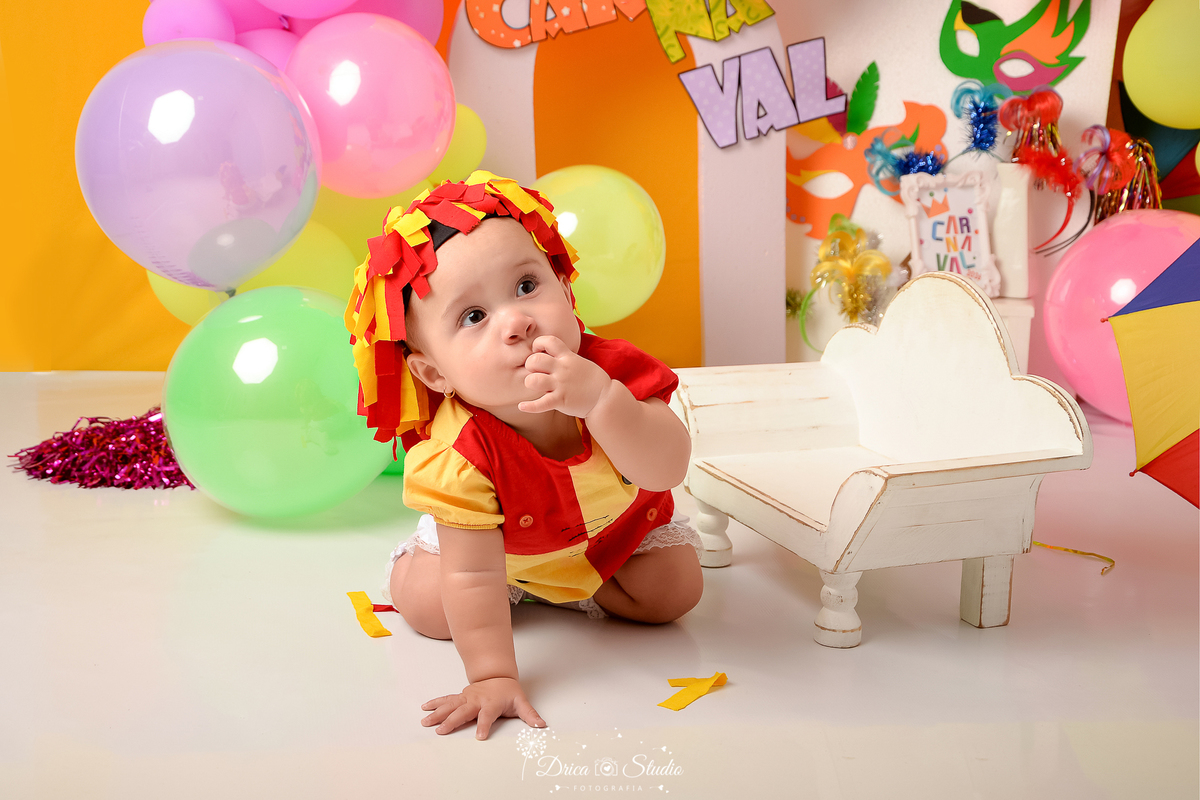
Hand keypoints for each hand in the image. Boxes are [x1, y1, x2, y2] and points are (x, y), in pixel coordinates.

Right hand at [421, 676, 545, 739]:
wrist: (498, 675)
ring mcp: (466, 698)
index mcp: (491, 703)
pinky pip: (446, 700)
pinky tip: (425, 709)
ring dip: (438, 714)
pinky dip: (435, 703)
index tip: (480, 736)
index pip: (487, 716)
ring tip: (426, 722)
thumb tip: (541, 725)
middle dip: (452, 721)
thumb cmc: (508, 691)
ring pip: (450, 706)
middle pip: (463, 712)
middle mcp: (476, 700)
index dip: (484, 725)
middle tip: (442, 731)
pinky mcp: (460, 697)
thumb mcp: (521, 702)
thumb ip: (530, 715)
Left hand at [519, 335, 611, 416]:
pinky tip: (523, 406)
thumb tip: (551, 350)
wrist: (604, 398)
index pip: (549, 341)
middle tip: (535, 371)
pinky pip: (540, 404)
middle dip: (530, 364)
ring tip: (534, 385)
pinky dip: (529, 406)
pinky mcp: (561, 401)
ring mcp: (561, 385)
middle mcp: (563, 369)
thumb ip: (565, 356)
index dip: (538, 343)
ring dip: (530, 382)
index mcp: (568, 357)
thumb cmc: (591, 380)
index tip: (538, 351)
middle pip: (535, 360)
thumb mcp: (579, 361)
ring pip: (533, 380)